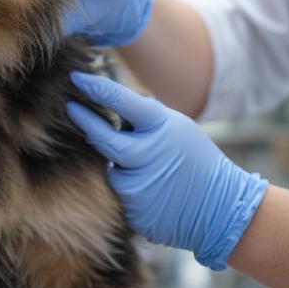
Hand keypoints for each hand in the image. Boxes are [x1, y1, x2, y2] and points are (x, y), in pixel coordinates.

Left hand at [66, 72, 267, 270]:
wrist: (219, 209)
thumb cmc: (195, 160)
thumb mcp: (178, 127)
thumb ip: (146, 115)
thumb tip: (111, 98)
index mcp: (161, 127)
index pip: (121, 101)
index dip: (95, 88)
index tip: (75, 78)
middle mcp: (146, 154)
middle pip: (102, 136)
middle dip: (84, 121)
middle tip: (69, 107)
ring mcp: (138, 184)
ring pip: (110, 167)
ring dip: (119, 164)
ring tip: (147, 167)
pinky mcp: (132, 209)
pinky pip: (118, 190)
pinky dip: (127, 185)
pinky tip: (150, 189)